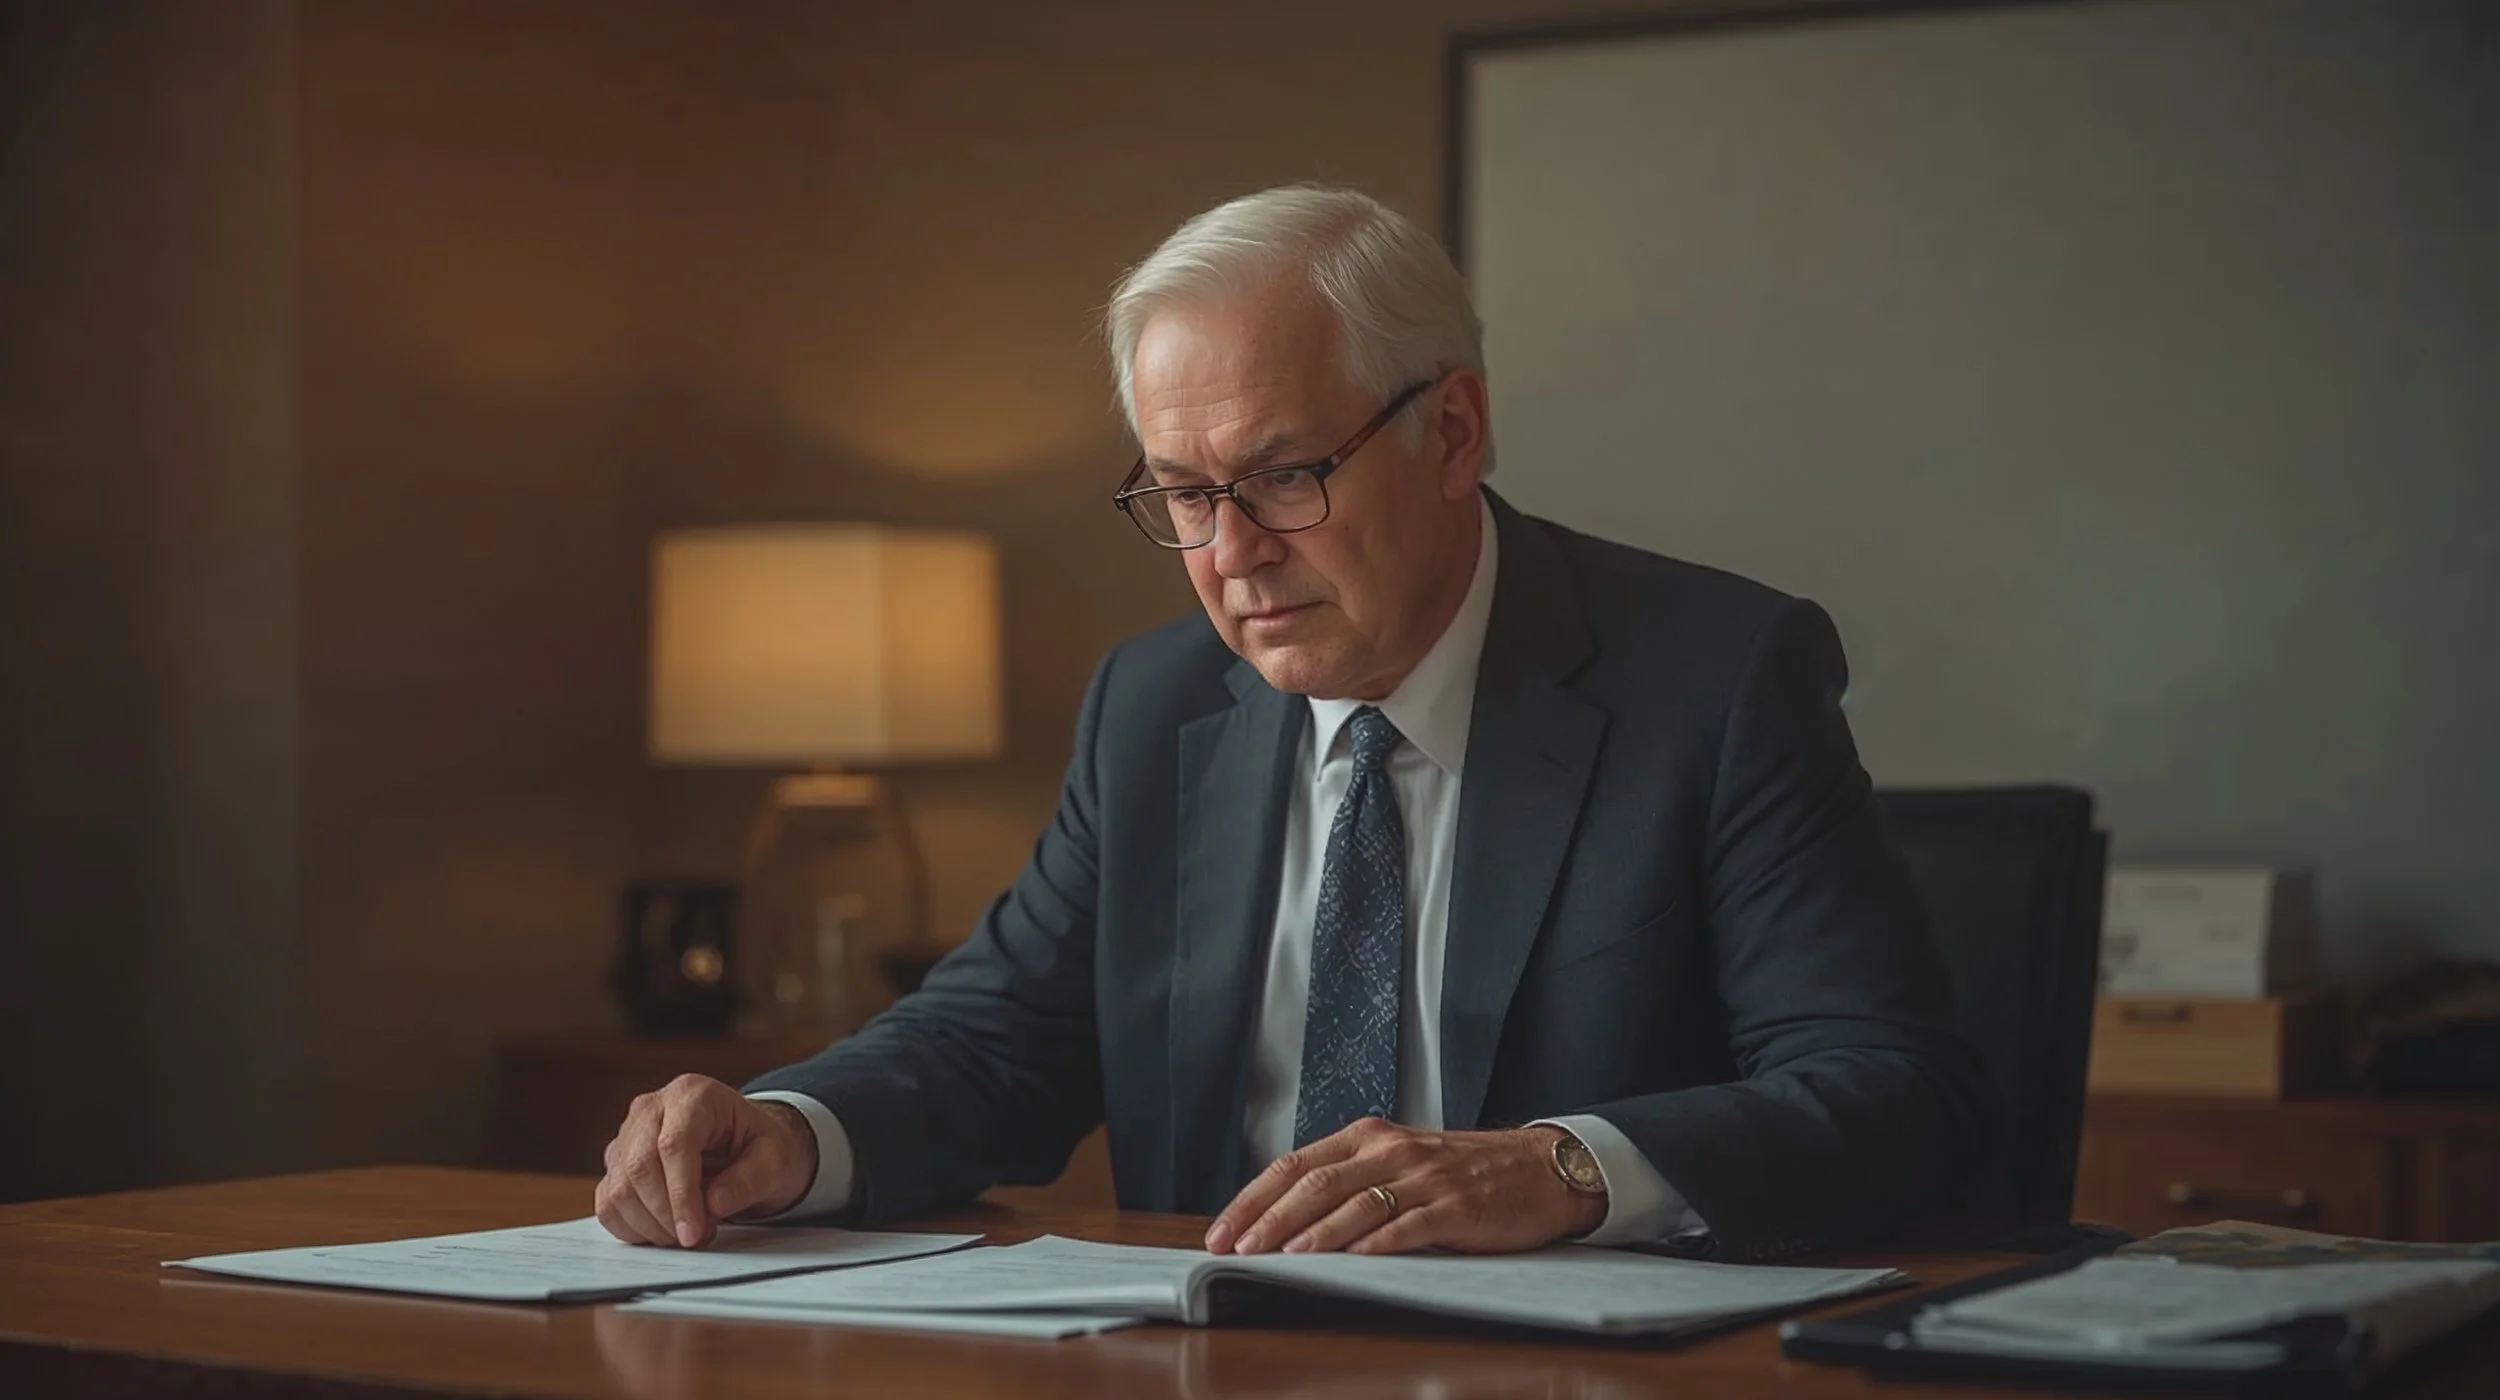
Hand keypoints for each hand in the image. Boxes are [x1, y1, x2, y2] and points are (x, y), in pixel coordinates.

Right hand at [593, 1075, 818, 1247]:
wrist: (746, 1142)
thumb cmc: (760, 1145)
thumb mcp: (775, 1160)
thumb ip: (749, 1180)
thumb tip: (713, 1203)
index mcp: (694, 1094)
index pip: (674, 1144)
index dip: (682, 1195)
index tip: (694, 1232)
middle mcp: (653, 1107)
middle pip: (639, 1166)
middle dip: (666, 1215)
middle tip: (697, 1237)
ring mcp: (629, 1134)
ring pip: (618, 1189)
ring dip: (650, 1226)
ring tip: (688, 1232)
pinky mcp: (617, 1162)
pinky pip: (608, 1203)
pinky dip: (633, 1227)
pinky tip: (664, 1230)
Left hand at [1204, 1118, 1605, 1256]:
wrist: (1538, 1169)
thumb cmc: (1461, 1173)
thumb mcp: (1398, 1164)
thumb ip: (1349, 1183)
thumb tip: (1283, 1222)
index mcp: (1367, 1139)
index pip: (1295, 1165)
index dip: (1253, 1199)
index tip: (1221, 1230)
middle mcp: (1390, 1151)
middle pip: (1315, 1182)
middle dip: (1269, 1218)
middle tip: (1237, 1248)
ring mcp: (1424, 1177)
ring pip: (1356, 1202)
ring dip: (1316, 1231)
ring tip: (1285, 1255)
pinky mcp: (1456, 1206)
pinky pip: (1411, 1224)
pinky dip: (1379, 1241)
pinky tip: (1356, 1258)